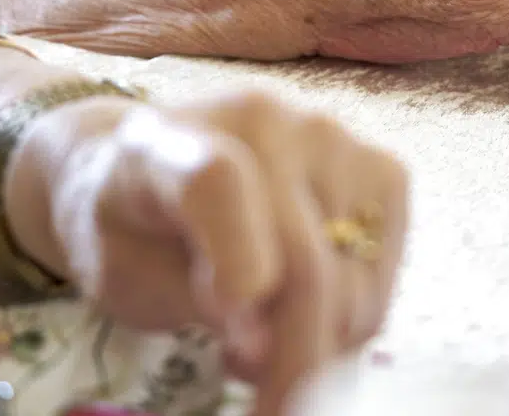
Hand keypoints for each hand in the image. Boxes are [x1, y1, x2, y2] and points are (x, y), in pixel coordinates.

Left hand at [7, 92, 409, 415]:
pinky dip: (351, 320)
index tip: (238, 337)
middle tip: (267, 407)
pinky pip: (384, 273)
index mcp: (169, 141)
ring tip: (263, 343)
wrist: (160, 164)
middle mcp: (261, 121)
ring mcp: (331, 137)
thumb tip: (261, 335)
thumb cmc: (132, 230)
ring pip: (355, 279)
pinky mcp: (381, 168)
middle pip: (305, 259)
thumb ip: (185, 295)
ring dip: (321, 343)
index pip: (217, 183)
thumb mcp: (125, 274)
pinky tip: (302, 313)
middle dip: (292, 358)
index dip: (238, 258)